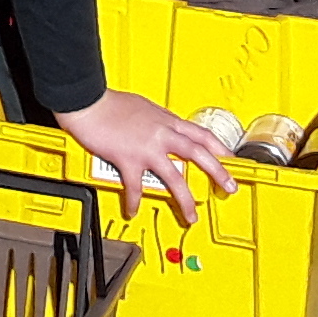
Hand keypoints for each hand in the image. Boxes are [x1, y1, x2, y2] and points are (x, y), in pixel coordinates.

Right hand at [53, 89, 237, 224]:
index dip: (220, 149)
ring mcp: (147, 148)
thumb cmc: (109, 101)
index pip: (202, 135)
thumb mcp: (142, 105)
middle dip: (218, 173)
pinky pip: (135, 186)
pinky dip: (134, 200)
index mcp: (167, 120)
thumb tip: (162, 127)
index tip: (230, 160)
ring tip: (191, 215)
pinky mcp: (128, 159)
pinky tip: (134, 210)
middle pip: (199, 155)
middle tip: (229, 187)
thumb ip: (157, 119)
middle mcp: (162, 134)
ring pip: (175, 177)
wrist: (87, 101)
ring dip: (185, 199)